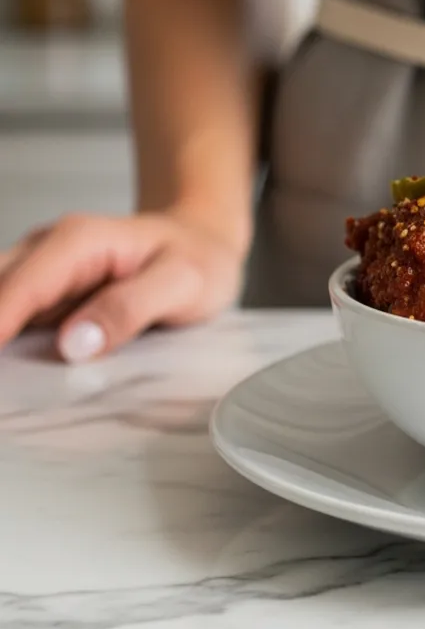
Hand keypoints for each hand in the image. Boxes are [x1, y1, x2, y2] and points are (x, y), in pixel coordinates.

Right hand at [0, 210, 245, 362]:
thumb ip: (131, 308)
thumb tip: (75, 343)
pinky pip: (10, 317)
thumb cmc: (197, 260)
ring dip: (0, 340)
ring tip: (12, 385)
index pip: (20, 288)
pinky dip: (6, 342)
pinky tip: (14, 373)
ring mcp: (39, 272)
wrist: (201, 242)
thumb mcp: (183, 282)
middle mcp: (46, 250)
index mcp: (78, 242)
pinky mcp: (41, 295)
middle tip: (7, 387)